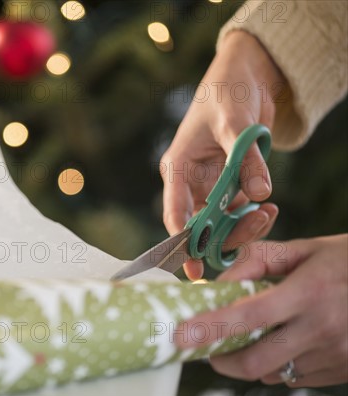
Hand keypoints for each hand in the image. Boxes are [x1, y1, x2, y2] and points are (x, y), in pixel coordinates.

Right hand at [161, 30, 284, 278]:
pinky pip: (238, 210)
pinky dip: (253, 215)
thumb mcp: (235, 122)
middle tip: (257, 224)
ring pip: (222, 222)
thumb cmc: (227, 92)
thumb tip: (260, 194)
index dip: (184, 242)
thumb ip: (246, 158)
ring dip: (243, 226)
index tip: (194, 269)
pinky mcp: (229, 183)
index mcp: (178, 168)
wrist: (245, 77)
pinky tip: (269, 207)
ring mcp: (210, 185)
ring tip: (269, 212)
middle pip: (201, 224)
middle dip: (225, 234)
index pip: (176, 212)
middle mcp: (190, 182)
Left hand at [175, 234, 347, 386]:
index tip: (180, 335)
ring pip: (273, 373)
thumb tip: (217, 283)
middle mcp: (321, 329)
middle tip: (210, 347)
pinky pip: (296, 377)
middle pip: (254, 362)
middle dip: (221, 359)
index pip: (248, 316)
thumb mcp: (304, 250)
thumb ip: (257, 261)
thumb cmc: (345, 262)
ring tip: (259, 334)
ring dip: (253, 359)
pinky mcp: (344, 371)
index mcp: (308, 292)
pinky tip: (290, 340)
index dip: (210, 328)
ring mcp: (335, 356)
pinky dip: (281, 363)